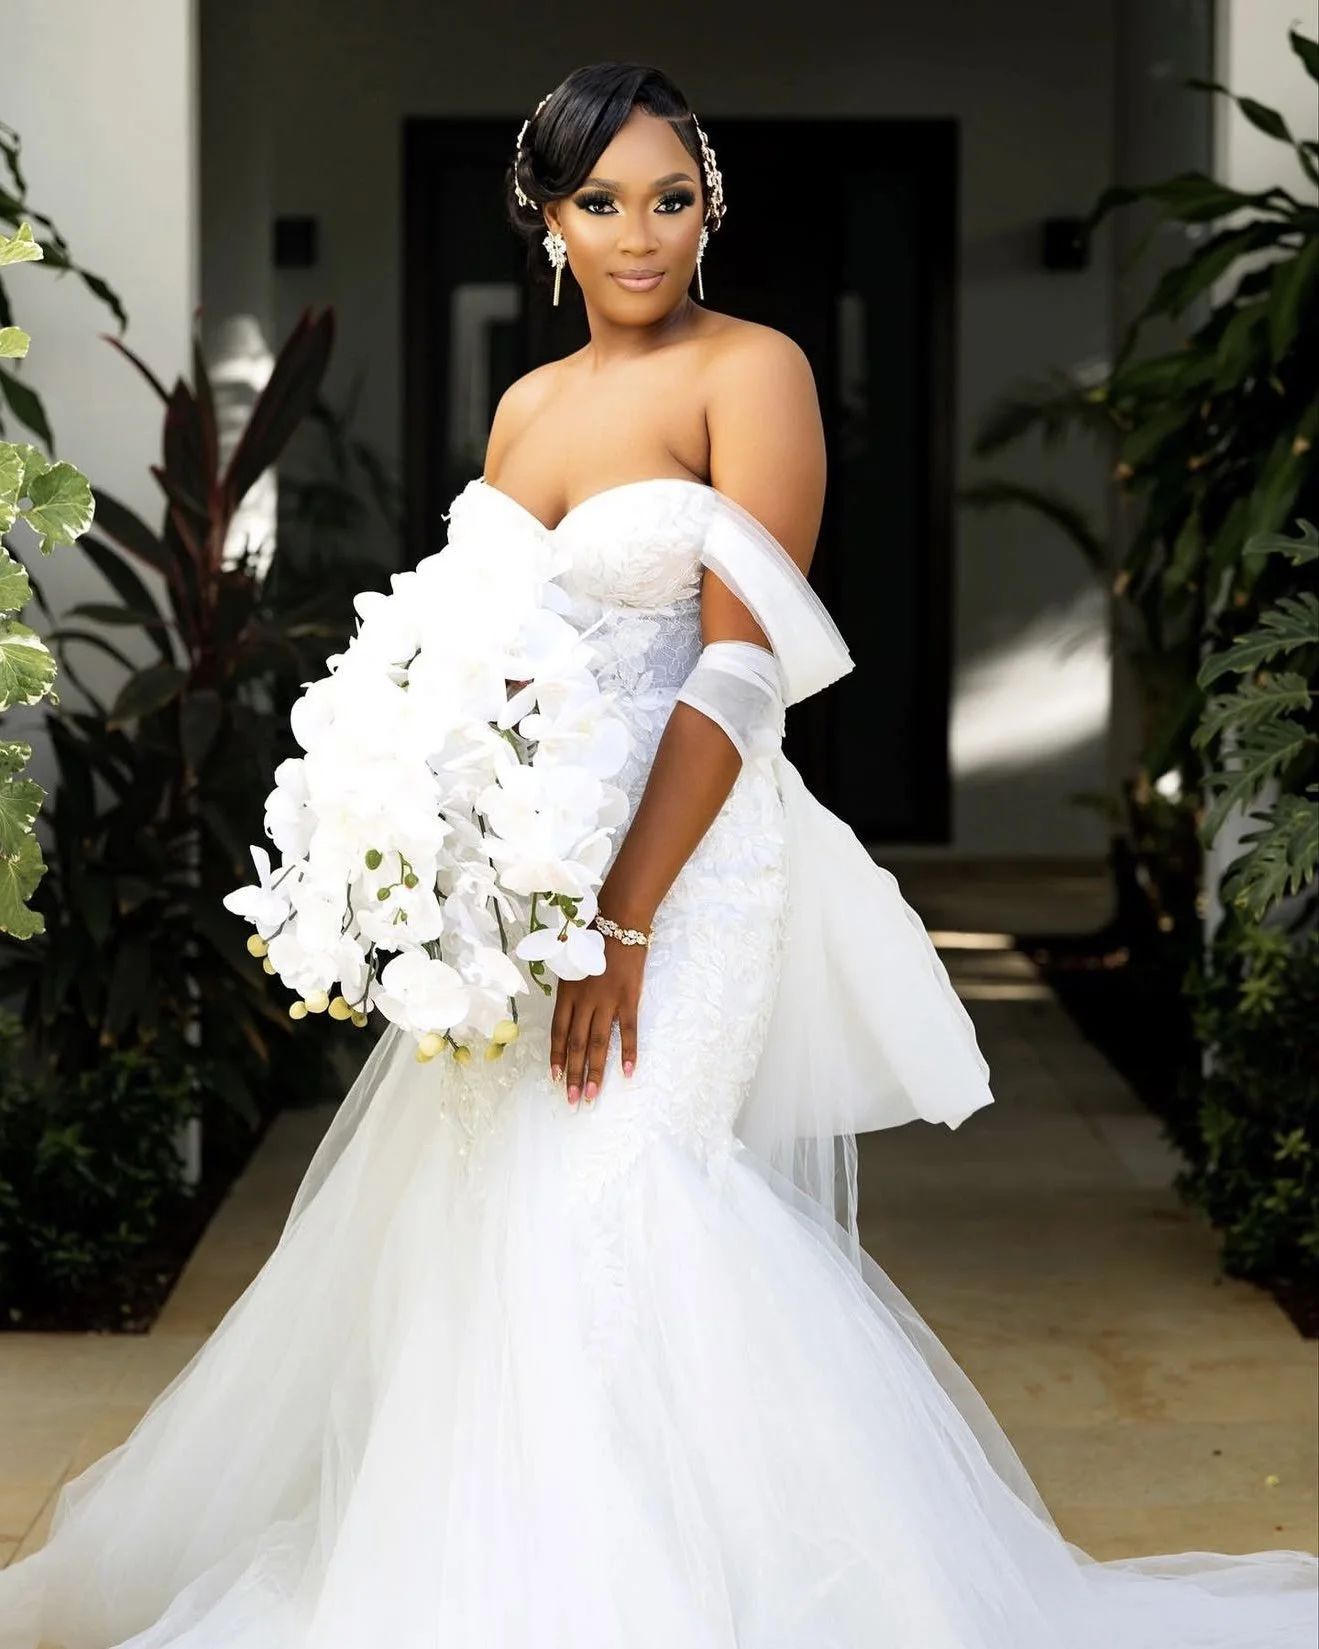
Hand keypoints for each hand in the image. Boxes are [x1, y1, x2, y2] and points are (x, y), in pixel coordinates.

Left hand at [550, 938, 646, 1107]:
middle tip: (572, 1101)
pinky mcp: (628, 999)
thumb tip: (567, 1013)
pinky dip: (628, 1052)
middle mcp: (584, 1001)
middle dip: (573, 1075)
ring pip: (598, 1043)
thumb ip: (568, 989)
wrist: (619, 922)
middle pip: (576, 1045)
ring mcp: (606, 1002)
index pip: (558, 1033)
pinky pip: (628, 1031)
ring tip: (592, 1095)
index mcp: (567, 993)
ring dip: (595, 1071)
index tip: (555, 1079)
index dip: (556, 1058)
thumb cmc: (593, 938)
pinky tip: (627, 1072)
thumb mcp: (571, 963)